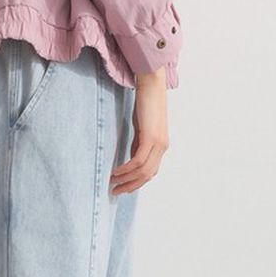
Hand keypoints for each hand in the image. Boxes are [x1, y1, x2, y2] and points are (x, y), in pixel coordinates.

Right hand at [110, 71, 168, 194]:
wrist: (153, 84)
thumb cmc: (146, 102)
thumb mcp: (142, 126)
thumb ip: (139, 142)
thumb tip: (132, 158)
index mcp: (162, 145)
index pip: (151, 171)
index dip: (137, 182)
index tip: (123, 187)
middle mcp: (163, 147)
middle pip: (147, 175)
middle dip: (131, 186)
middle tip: (116, 192)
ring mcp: (158, 143)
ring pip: (143, 171)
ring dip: (126, 180)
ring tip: (113, 184)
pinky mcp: (151, 137)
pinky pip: (138, 160)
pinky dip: (126, 169)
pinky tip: (116, 172)